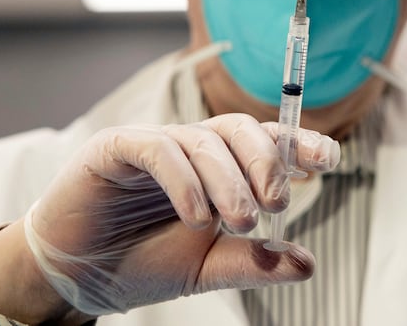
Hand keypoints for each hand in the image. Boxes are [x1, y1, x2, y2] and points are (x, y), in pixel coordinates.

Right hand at [0, 114, 339, 320]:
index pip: (266, 141)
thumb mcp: (207, 267)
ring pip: (204, 140)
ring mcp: (154, 143)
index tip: (328, 160)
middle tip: (276, 204)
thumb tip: (307, 263)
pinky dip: (184, 179)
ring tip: (238, 221)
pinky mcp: (115, 148)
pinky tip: (196, 215)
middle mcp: (191, 148)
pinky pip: (158, 149)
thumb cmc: (143, 262)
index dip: (299, 143)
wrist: (77, 277)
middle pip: (241, 129)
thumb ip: (253, 262)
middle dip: (267, 162)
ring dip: (229, 180)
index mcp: (219, 168)